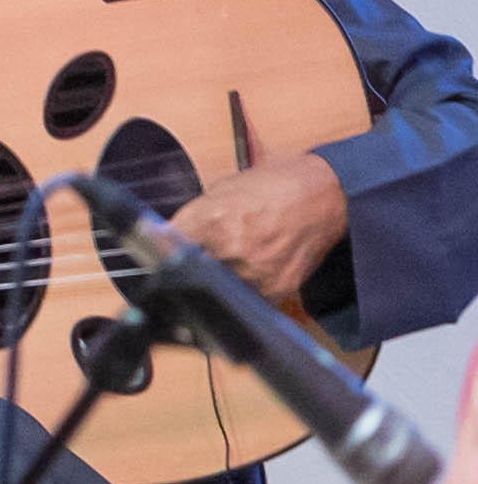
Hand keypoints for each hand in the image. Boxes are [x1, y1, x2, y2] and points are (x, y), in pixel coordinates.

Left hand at [163, 149, 349, 301]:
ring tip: (233, 258)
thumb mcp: (222, 190)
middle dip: (188, 267)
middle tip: (199, 257)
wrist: (328, 193)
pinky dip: (243, 289)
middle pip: (189, 272)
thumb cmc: (275, 185)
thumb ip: (192, 216)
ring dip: (216, 280)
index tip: (156, 258)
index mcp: (214, 220)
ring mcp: (255, 272)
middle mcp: (233, 248)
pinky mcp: (276, 289)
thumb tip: (163, 236)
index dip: (159, 253)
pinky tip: (251, 269)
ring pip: (217, 289)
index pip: (166, 249)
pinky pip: (247, 298)